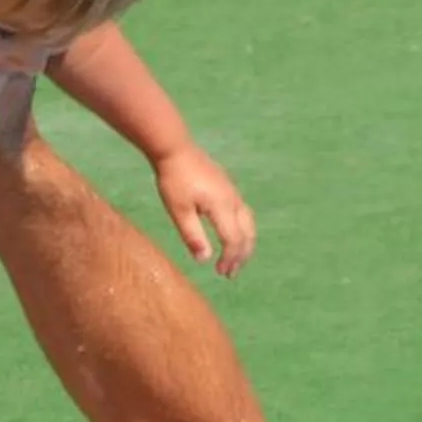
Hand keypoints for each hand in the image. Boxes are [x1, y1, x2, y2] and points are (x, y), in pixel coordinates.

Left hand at [153, 144, 255, 275]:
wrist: (175, 148)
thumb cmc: (173, 180)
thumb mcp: (179, 211)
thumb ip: (193, 236)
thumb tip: (204, 260)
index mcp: (222, 206)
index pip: (233, 240)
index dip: (229, 259)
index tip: (220, 272)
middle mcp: (233, 200)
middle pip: (247, 233)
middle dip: (241, 255)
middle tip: (230, 273)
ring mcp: (233, 192)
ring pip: (248, 223)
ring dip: (244, 243)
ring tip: (235, 258)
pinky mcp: (229, 187)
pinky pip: (243, 213)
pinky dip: (242, 230)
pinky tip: (230, 234)